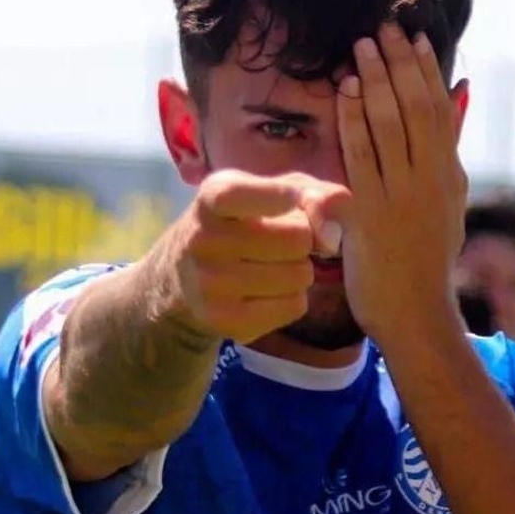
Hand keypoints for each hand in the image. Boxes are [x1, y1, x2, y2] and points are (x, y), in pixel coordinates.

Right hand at [159, 169, 348, 343]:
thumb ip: (310, 192)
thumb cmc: (238, 223)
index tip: (292, 200)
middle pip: (297, 239)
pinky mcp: (226, 321)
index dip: (286, 197)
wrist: (181, 277)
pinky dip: (292, 298)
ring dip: (298, 271)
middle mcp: (204, 239)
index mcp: (213, 197)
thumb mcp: (265, 192)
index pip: (257, 194)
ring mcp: (212, 284)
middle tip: (279, 243)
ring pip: (299, 276)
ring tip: (272, 267)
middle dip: (301, 241)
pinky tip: (267, 292)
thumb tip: (334, 224)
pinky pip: (294, 307)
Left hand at [336, 24, 469, 348]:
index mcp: (450, 176)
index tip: (415, 38)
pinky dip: (355, 120)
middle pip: (418, 109)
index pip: (441, 112)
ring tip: (361, 49)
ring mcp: (403, 197)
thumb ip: (449, 154)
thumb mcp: (448, 204)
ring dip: (376, 81)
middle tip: (384, 30)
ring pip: (392, 126)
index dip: (427, 72)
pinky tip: (348, 92)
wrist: (416, 315)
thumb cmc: (426, 261)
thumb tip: (459, 100)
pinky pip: (362, 156)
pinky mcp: (373, 214)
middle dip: (400, 65)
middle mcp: (431, 182)